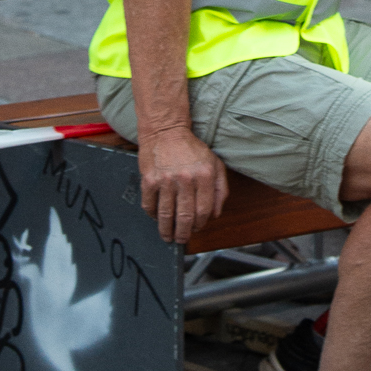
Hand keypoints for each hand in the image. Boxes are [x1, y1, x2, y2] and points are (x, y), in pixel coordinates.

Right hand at [139, 126, 228, 242]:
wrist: (166, 131)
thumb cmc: (192, 149)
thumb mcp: (215, 164)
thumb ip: (221, 189)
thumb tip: (215, 214)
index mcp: (205, 175)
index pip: (204, 210)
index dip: (201, 224)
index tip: (197, 229)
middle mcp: (186, 179)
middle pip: (185, 216)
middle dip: (183, 233)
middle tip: (181, 239)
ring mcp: (166, 180)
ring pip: (166, 215)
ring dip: (166, 230)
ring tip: (167, 236)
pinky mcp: (149, 180)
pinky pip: (149, 205)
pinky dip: (152, 215)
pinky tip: (156, 218)